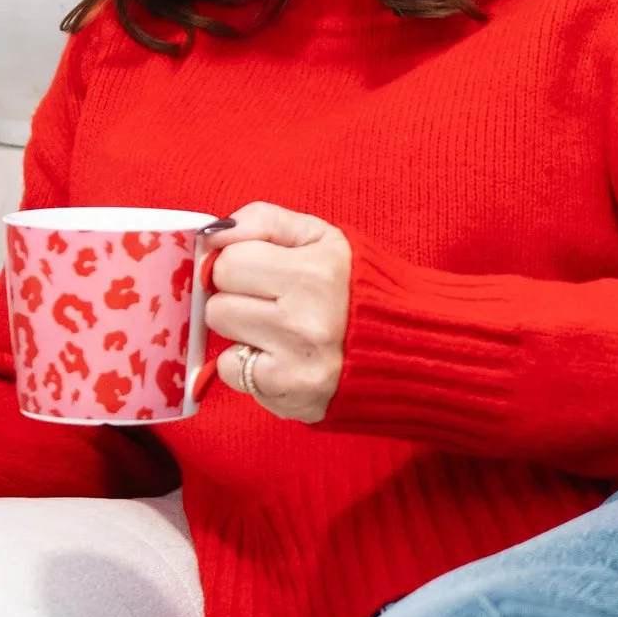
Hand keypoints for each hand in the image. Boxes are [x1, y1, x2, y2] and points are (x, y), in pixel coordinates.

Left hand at [203, 201, 350, 422]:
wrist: (404, 347)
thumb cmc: (356, 286)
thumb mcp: (322, 237)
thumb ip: (265, 221)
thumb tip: (213, 233)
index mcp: (315, 273)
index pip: (227, 262)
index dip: (240, 263)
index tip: (263, 270)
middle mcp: (305, 322)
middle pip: (218, 304)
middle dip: (238, 299)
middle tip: (272, 301)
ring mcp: (295, 364)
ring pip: (220, 339)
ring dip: (242, 332)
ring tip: (279, 329)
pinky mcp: (286, 395)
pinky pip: (231, 373)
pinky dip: (248, 365)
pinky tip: (280, 357)